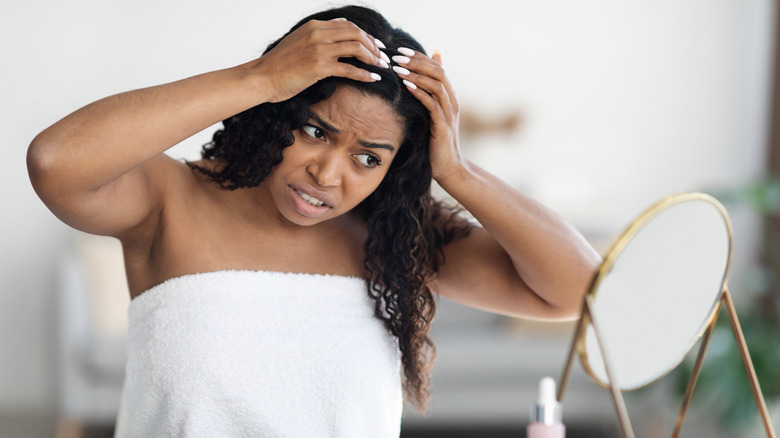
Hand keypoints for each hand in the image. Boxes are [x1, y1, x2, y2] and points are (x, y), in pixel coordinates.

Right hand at [254, 19, 389, 102]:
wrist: (262, 77)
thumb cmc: (279, 65)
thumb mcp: (299, 42)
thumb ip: (318, 37)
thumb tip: (339, 31)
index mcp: (314, 26)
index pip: (348, 25)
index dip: (365, 35)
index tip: (375, 45)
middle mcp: (318, 34)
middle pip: (356, 33)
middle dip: (373, 44)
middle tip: (382, 57)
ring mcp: (319, 49)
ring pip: (356, 47)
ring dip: (372, 57)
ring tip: (380, 67)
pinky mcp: (319, 67)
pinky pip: (349, 69)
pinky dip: (364, 73)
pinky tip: (373, 78)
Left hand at [392, 49, 463, 180]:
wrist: (449, 168)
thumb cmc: (437, 143)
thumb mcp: (433, 117)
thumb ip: (428, 98)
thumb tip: (416, 92)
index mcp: (449, 97)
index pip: (437, 68)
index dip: (420, 57)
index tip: (400, 50)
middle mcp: (452, 102)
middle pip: (438, 72)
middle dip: (417, 62)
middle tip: (397, 55)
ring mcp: (449, 114)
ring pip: (436, 85)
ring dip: (416, 74)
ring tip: (398, 67)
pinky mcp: (443, 126)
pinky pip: (432, 105)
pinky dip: (420, 93)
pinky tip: (406, 86)